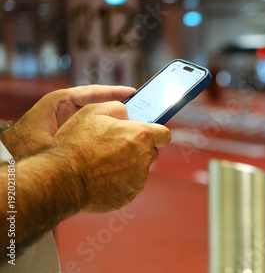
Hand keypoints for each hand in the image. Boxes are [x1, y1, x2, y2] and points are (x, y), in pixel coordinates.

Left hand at [0, 85, 134, 157]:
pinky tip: (120, 141)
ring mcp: (70, 120)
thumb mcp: (52, 138)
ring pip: (98, 117)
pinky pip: (94, 130)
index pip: (92, 92)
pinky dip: (106, 133)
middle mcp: (67, 108)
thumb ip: (77, 135)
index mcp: (60, 101)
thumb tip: (104, 134)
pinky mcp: (72, 133)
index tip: (132, 92)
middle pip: (98, 104)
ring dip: (115, 121)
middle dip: (119, 108)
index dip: (113, 92)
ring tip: (135, 126)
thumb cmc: (23, 145)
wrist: (9, 158)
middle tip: (140, 109)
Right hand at [51, 101, 170, 212]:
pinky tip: (100, 178)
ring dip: (128, 166)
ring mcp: (137, 179)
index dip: (156, 133)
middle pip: (151, 152)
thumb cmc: (76, 142)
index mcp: (140, 135)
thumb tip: (128, 114)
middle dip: (138, 149)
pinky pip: (128, 186)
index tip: (146, 134)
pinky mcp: (128, 196)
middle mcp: (144, 158)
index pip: (164, 134)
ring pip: (139, 170)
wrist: (61, 178)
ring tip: (103, 164)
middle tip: (116, 148)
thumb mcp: (93, 111)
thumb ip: (118, 108)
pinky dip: (119, 182)